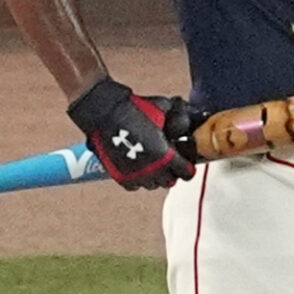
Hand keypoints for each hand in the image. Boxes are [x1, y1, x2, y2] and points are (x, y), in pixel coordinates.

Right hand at [67, 77, 196, 189]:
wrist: (106, 112)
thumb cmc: (135, 109)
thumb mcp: (163, 109)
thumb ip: (178, 120)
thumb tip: (185, 125)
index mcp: (165, 156)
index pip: (186, 173)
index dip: (188, 166)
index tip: (185, 161)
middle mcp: (152, 171)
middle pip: (170, 180)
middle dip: (171, 170)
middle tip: (169, 159)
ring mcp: (136, 176)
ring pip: (153, 184)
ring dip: (155, 175)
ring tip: (152, 161)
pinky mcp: (121, 178)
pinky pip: (136, 185)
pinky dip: (139, 177)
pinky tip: (138, 165)